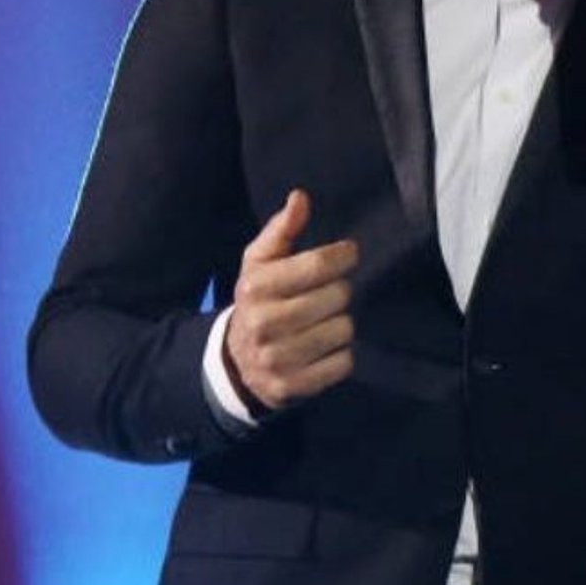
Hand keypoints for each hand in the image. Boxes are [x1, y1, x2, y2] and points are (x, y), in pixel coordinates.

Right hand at [224, 189, 356, 410]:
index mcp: (256, 287)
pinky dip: (341, 354)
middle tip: (331, 292)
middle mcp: (264, 323)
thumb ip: (281, 228)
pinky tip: (325, 347)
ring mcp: (277, 359)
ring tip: (326, 320)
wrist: (237, 362)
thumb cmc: (259, 299)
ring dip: (341, 322)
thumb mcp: (260, 262)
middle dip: (340, 291)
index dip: (342, 256)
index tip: (348, 254)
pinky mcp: (292, 387)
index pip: (318, 265)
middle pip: (336, 297)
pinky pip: (343, 364)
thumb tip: (300, 197)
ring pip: (343, 330)